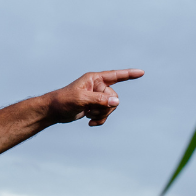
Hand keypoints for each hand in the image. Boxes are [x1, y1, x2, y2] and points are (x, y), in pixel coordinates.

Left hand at [0, 68, 144, 165]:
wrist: (53, 111)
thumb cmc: (63, 101)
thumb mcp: (81, 100)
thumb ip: (99, 100)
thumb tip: (117, 102)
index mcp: (94, 79)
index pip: (115, 76)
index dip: (129, 75)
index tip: (141, 73)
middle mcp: (97, 86)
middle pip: (114, 98)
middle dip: (105, 107)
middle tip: (90, 110)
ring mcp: (97, 96)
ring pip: (111, 107)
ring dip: (102, 115)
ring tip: (88, 115)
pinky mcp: (95, 106)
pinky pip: (106, 114)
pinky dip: (100, 119)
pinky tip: (89, 122)